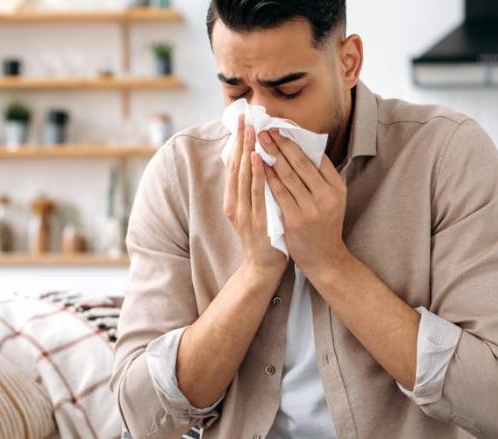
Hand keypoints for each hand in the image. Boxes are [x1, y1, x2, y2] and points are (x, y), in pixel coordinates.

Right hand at [223, 116, 287, 281]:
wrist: (262, 268)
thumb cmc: (264, 237)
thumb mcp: (254, 210)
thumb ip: (253, 190)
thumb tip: (260, 164)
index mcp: (233, 200)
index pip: (233, 166)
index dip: (236, 143)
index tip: (241, 122)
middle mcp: (234, 203)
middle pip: (236, 166)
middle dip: (240, 141)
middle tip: (244, 118)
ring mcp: (244, 212)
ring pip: (244, 176)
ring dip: (248, 151)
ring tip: (251, 130)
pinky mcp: (255, 220)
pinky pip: (256, 192)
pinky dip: (257, 173)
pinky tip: (260, 157)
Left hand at [258, 128, 350, 277]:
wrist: (324, 258)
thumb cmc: (324, 225)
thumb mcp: (332, 199)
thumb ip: (321, 178)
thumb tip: (303, 149)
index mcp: (337, 187)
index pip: (316, 157)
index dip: (298, 141)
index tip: (283, 128)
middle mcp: (326, 196)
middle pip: (301, 163)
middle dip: (282, 143)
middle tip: (267, 128)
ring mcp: (311, 208)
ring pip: (288, 175)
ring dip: (272, 154)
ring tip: (260, 140)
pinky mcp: (295, 219)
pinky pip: (278, 192)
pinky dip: (267, 176)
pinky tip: (258, 164)